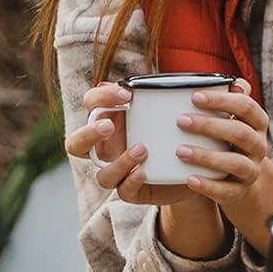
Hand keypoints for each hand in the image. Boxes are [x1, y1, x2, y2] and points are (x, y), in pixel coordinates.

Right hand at [65, 81, 205, 206]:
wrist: (197, 163)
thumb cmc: (175, 127)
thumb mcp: (168, 106)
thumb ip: (157, 93)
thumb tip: (152, 80)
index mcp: (109, 120)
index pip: (90, 103)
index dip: (102, 97)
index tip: (128, 95)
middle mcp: (107, 148)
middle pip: (75, 144)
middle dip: (88, 134)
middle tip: (109, 126)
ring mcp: (118, 172)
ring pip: (102, 175)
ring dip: (119, 162)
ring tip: (142, 149)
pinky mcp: (133, 191)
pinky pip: (123, 191)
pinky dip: (131, 181)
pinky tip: (144, 171)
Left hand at [175, 78, 268, 195]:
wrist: (239, 182)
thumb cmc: (228, 141)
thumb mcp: (233, 119)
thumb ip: (230, 99)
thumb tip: (232, 81)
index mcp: (257, 124)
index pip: (247, 107)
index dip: (223, 100)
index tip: (195, 96)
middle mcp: (259, 146)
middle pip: (241, 133)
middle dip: (210, 125)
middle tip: (181, 121)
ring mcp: (251, 171)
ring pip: (236, 163)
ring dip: (207, 156)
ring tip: (180, 151)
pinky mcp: (240, 192)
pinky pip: (227, 191)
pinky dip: (208, 185)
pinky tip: (189, 179)